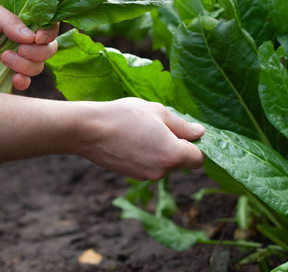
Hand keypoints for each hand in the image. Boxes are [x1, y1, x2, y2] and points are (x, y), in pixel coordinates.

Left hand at [0, 0, 57, 89]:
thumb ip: (9, 21)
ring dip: (26, 66)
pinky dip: (23, 82)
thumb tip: (31, 37)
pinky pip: (22, 80)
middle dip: (38, 52)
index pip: (48, 23)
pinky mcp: (2, 70)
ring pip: (37, 65)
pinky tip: (14, 79)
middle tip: (20, 50)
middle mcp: (22, 35)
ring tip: (3, 59)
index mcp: (23, 14)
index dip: (48, 32)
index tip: (37, 38)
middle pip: (47, 48)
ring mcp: (14, 53)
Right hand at [77, 98, 205, 180]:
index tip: (186, 132)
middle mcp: (161, 170)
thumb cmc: (125, 116)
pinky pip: (146, 164)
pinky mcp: (130, 175)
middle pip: (179, 160)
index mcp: (173, 154)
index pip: (198, 159)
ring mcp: (144, 175)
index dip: (196, 145)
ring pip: (161, 162)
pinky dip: (143, 154)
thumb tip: (199, 133)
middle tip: (157, 124)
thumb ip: (182, 126)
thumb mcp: (158, 112)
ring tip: (139, 129)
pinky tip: (129, 138)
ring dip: (157, 148)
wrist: (88, 130)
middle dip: (174, 144)